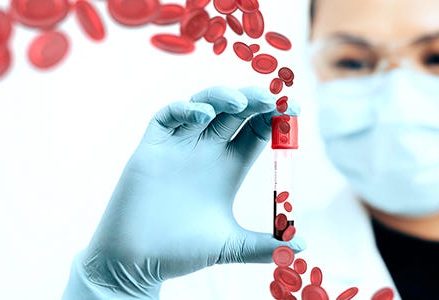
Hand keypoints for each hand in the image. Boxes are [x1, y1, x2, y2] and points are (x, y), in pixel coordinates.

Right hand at [63, 86, 302, 299]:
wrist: (136, 261)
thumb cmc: (181, 252)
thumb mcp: (231, 246)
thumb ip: (265, 246)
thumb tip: (301, 248)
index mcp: (229, 167)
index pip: (257, 131)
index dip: (276, 117)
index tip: (295, 107)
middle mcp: (206, 151)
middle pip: (236, 112)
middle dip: (256, 100)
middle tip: (274, 97)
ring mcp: (179, 146)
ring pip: (204, 105)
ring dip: (223, 96)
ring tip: (242, 102)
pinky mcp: (152, 148)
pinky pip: (168, 116)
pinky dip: (185, 109)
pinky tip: (203, 115)